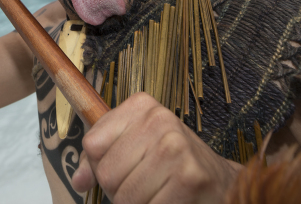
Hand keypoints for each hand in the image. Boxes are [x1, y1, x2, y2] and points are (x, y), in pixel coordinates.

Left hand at [72, 93, 240, 202]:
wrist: (221, 182)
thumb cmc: (173, 165)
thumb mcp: (137, 147)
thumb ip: (104, 158)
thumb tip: (79, 180)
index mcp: (141, 106)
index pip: (93, 144)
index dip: (100, 167)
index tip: (123, 169)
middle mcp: (159, 120)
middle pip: (106, 173)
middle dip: (119, 191)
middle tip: (145, 187)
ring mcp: (175, 148)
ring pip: (124, 197)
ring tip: (158, 195)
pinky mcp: (188, 178)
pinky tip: (170, 203)